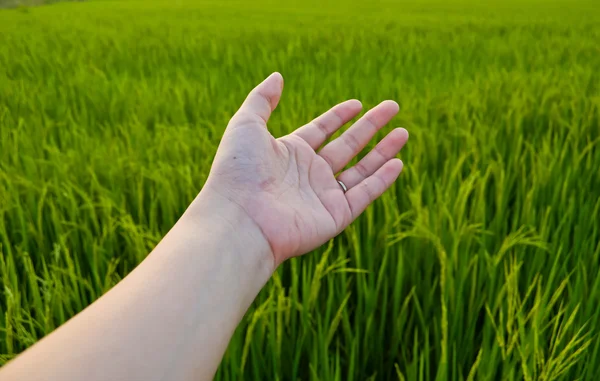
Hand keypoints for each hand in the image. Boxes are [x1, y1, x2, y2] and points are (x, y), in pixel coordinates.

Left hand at [200, 72, 407, 266]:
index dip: (339, 116)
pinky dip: (382, 180)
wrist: (240, 219)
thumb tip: (278, 76)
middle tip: (393, 106)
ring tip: (404, 132)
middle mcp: (309, 174)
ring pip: (361, 169)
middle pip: (347, 146)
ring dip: (383, 152)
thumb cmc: (238, 172)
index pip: (321, 130)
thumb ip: (262, 100)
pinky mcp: (334, 216)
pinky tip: (398, 163)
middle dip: (370, 127)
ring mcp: (323, 196)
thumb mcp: (246, 125)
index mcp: (290, 152)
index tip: (358, 103)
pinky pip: (364, 195)